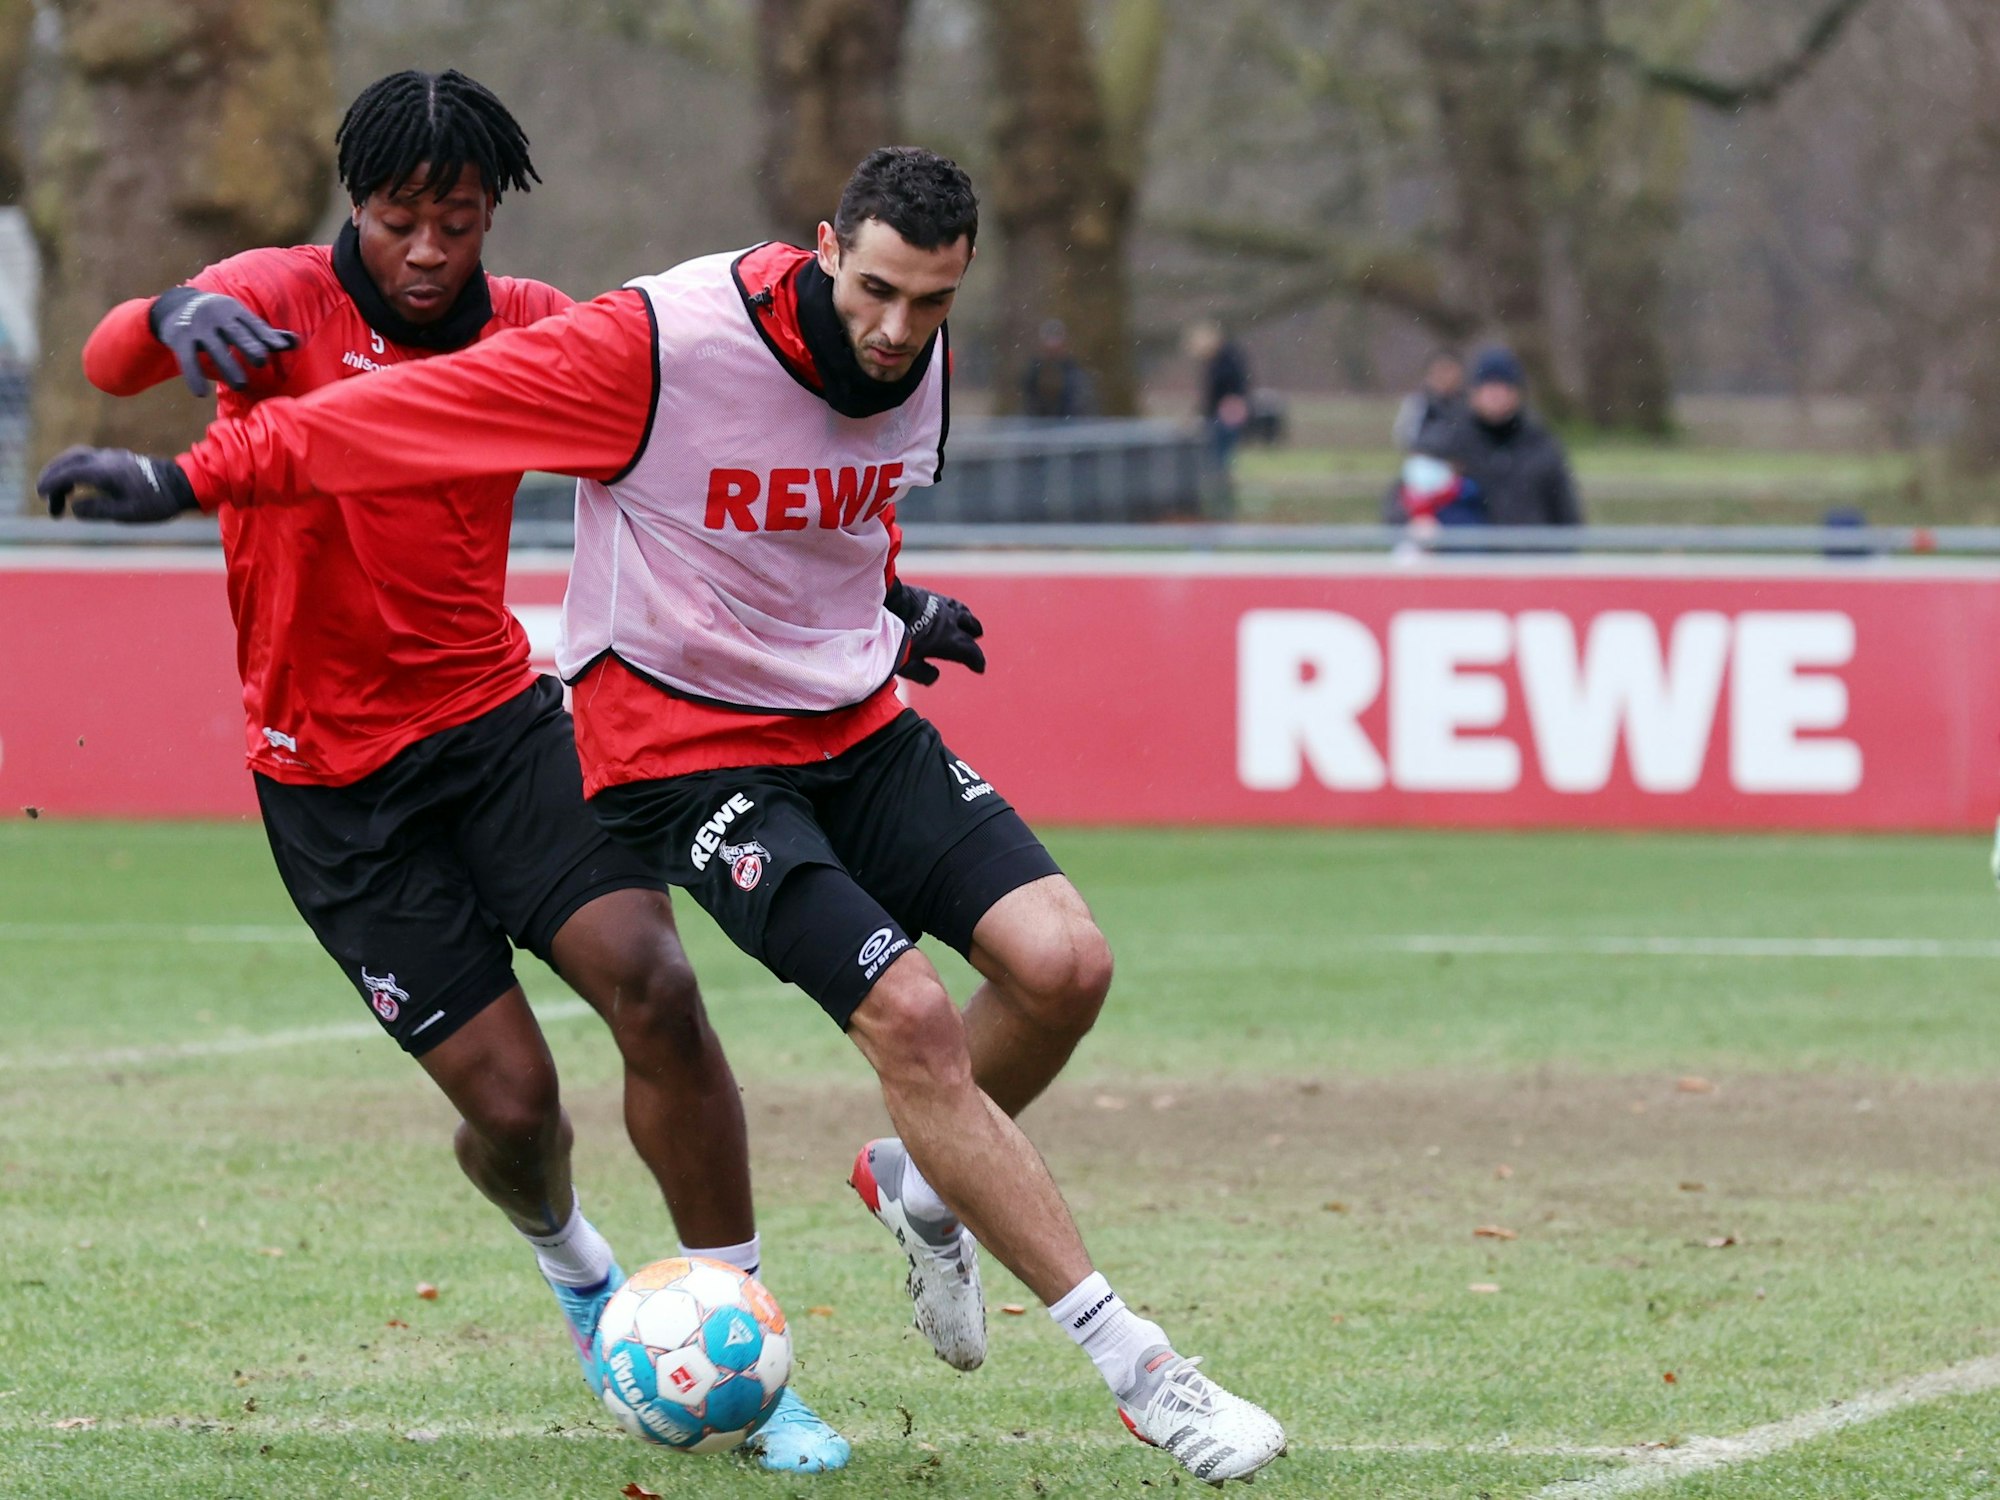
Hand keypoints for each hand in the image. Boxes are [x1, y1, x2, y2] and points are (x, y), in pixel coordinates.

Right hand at [38, 446, 198, 522]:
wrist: (182, 485)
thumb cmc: (157, 502)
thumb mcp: (128, 514)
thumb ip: (98, 510)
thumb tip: (74, 506)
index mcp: (108, 471)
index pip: (70, 472)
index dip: (52, 483)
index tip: (41, 495)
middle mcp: (107, 459)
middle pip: (69, 460)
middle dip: (52, 476)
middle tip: (45, 497)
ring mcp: (112, 457)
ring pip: (77, 457)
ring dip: (62, 473)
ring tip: (58, 497)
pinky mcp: (117, 459)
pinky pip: (88, 459)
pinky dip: (74, 471)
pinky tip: (75, 488)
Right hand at [149, 287, 297, 395]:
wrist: (176, 305)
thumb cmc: (221, 320)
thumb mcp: (241, 321)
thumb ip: (266, 334)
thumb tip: (296, 342)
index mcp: (235, 312)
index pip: (253, 324)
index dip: (266, 335)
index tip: (280, 346)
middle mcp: (217, 317)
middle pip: (235, 332)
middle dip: (248, 345)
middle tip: (261, 361)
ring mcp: (198, 327)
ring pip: (214, 348)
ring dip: (227, 366)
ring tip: (240, 385)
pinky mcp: (180, 339)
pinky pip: (187, 359)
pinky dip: (193, 376)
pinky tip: (200, 393)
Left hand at [886, 579, 985, 685]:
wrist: (883, 605)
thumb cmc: (894, 639)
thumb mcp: (907, 666)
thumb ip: (923, 674)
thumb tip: (935, 675)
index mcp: (949, 641)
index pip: (971, 652)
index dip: (977, 661)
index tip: (980, 668)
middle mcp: (950, 621)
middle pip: (971, 629)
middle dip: (974, 640)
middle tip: (974, 647)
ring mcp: (941, 606)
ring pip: (963, 612)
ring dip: (969, 621)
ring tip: (970, 625)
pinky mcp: (929, 595)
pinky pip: (950, 603)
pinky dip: (955, 610)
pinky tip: (950, 611)